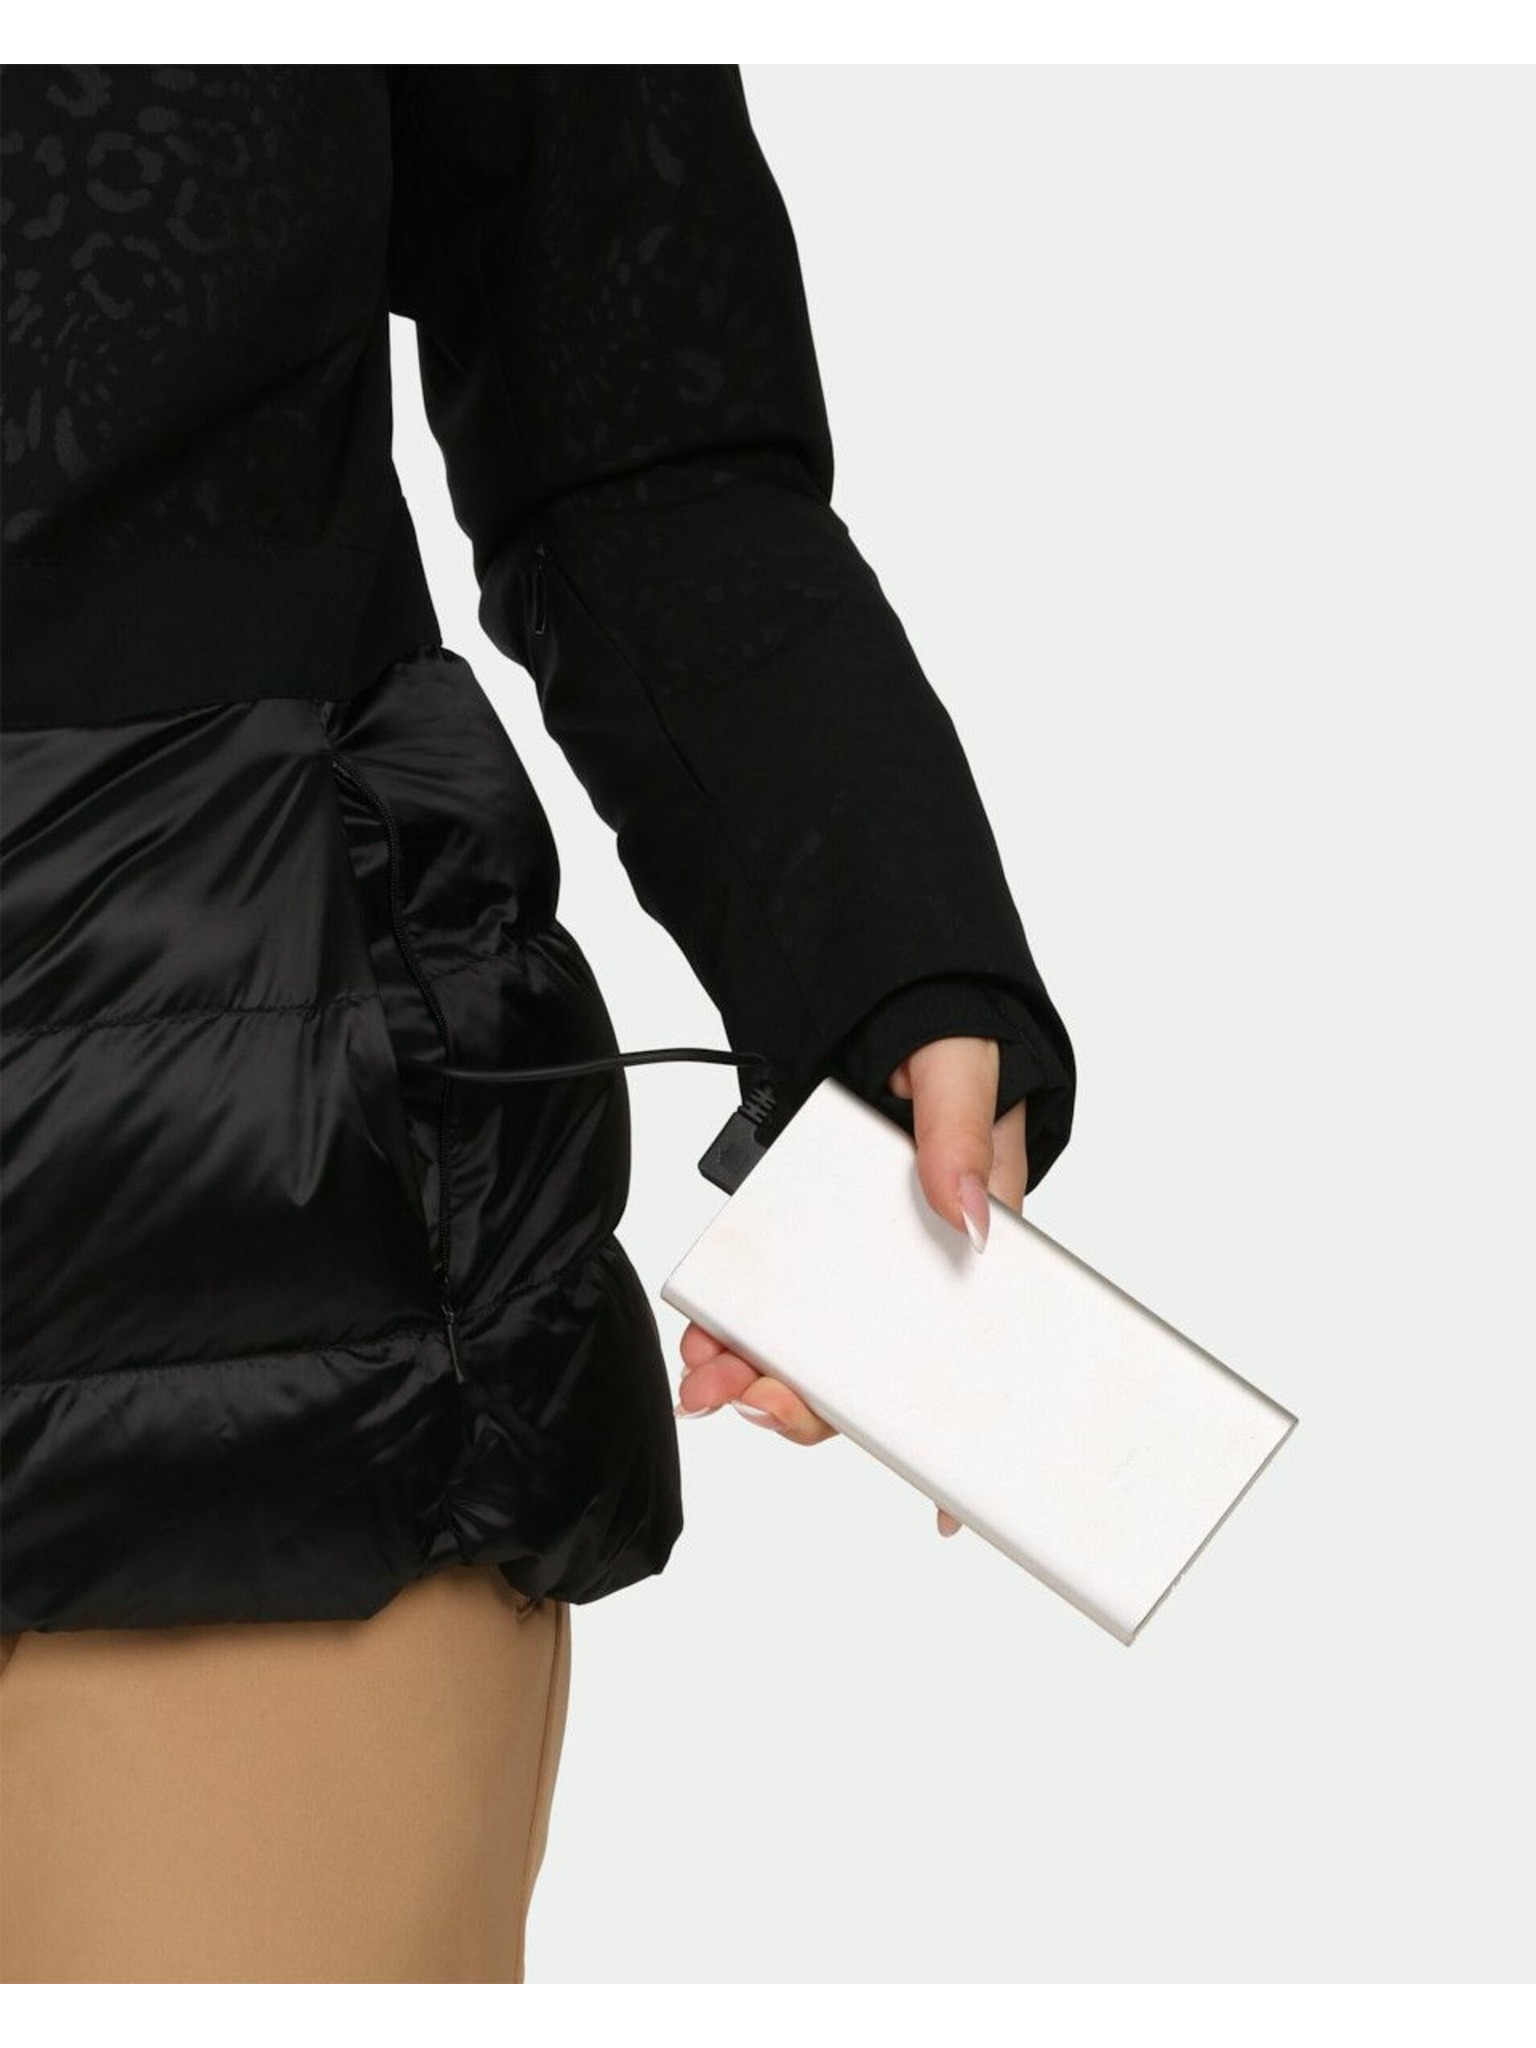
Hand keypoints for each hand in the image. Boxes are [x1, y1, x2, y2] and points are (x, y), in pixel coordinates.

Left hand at [674, 1034, 1028, 1539]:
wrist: (872, 984)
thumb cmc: (943, 1029)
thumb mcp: (963, 1065)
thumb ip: (961, 1135)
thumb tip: (963, 1212)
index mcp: (980, 1234)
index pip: (975, 1348)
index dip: (958, 1427)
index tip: (948, 1501)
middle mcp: (917, 1258)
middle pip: (876, 1363)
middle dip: (813, 1399)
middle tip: (752, 1401)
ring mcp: (854, 1250)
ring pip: (814, 1339)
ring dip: (760, 1369)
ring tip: (708, 1377)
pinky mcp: (802, 1230)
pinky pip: (769, 1293)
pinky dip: (735, 1322)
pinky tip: (704, 1333)